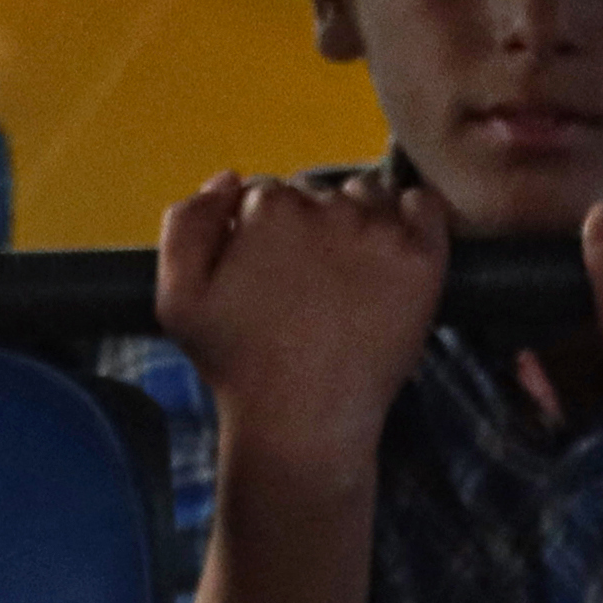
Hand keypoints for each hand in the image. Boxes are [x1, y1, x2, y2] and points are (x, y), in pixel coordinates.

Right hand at [155, 170, 448, 485]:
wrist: (303, 424)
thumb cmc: (238, 365)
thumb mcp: (177, 297)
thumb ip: (187, 223)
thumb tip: (230, 178)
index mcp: (268, 209)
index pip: (268, 193)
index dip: (264, 234)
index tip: (271, 275)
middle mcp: (328, 209)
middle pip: (319, 194)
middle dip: (311, 228)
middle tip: (308, 286)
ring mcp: (381, 233)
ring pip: (369, 196)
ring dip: (359, 220)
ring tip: (348, 278)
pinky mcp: (423, 260)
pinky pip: (424, 207)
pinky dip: (412, 218)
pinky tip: (392, 256)